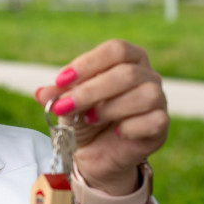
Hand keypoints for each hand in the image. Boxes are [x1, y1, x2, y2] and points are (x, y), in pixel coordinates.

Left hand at [35, 40, 167, 195]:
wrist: (96, 154)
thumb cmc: (84, 119)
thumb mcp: (67, 104)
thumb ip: (58, 95)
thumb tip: (42, 93)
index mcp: (127, 59)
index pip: (116, 49)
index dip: (88, 64)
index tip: (61, 80)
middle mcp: (148, 75)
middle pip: (127, 73)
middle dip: (90, 90)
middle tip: (64, 106)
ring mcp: (159, 100)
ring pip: (145, 94)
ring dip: (111, 108)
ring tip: (90, 119)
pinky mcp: (161, 126)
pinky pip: (155, 120)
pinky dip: (130, 126)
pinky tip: (115, 132)